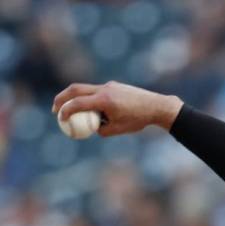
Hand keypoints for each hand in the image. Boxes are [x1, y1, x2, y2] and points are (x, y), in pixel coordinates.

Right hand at [52, 81, 183, 136]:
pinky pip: (98, 91)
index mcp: (104, 100)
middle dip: (61, 98)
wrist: (157, 106)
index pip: (77, 103)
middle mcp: (104, 89)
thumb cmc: (138, 120)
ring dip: (78, 99)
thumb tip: (91, 129)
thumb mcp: (118, 129)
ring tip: (82, 114)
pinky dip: (92, 99)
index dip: (65, 110)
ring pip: (86, 89)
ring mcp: (109, 85)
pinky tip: (103, 111)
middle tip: (56, 109)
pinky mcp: (115, 85)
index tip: (59, 118)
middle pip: (75, 89)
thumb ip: (101, 130)